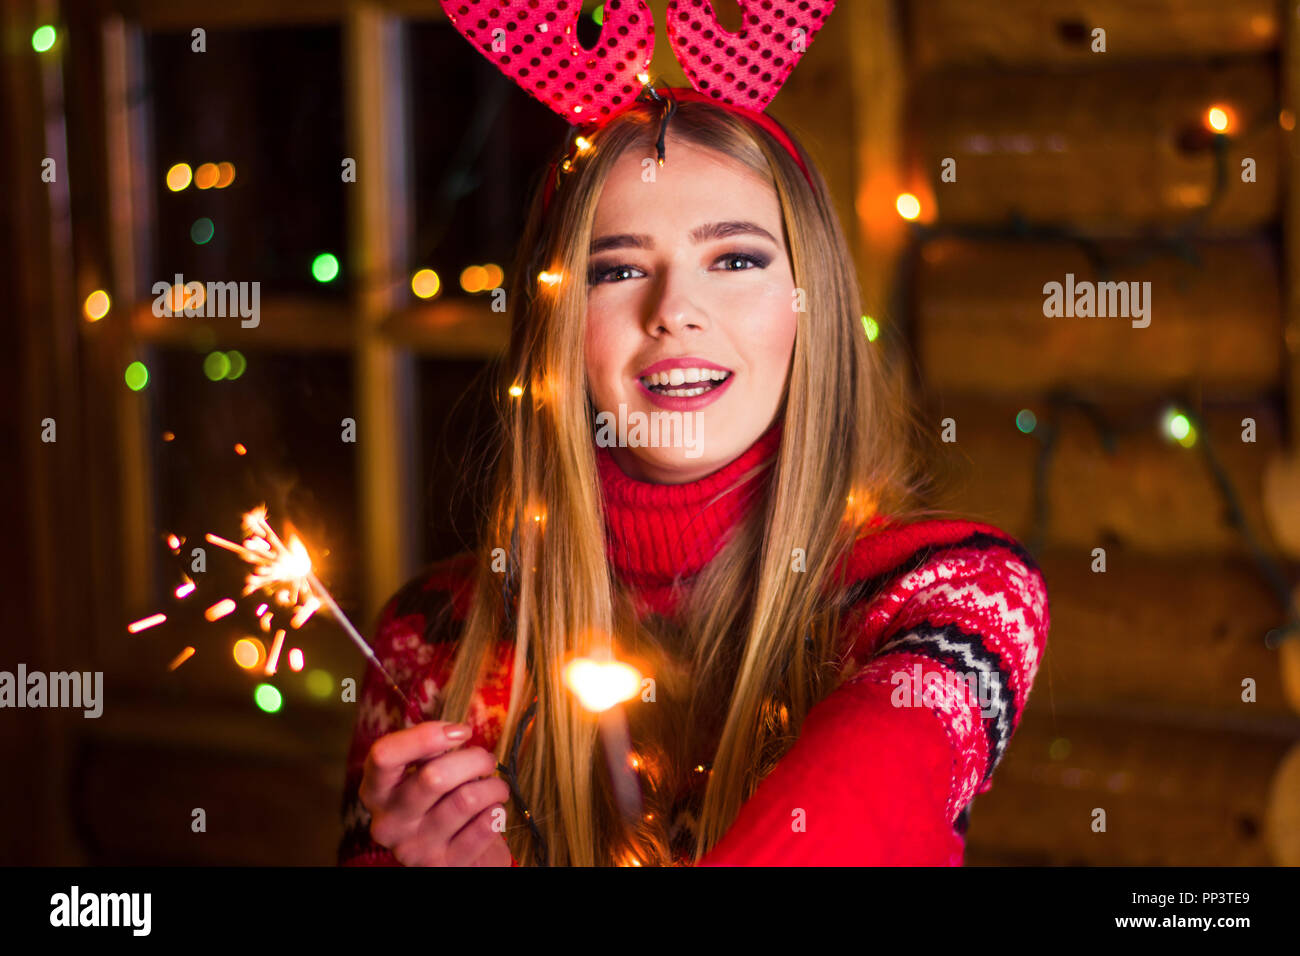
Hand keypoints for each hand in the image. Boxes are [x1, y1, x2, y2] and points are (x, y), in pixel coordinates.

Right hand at [360, 720, 512, 865]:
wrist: (456, 858)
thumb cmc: (441, 802)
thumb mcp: (424, 775)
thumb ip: (430, 752)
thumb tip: (455, 732)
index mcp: (376, 792)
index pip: (384, 755)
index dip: (425, 735)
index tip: (460, 731)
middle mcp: (388, 823)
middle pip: (433, 777)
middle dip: (473, 759)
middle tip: (487, 760)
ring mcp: (414, 849)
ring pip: (466, 800)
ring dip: (493, 786)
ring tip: (496, 787)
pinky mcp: (444, 865)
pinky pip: (483, 827)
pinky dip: (496, 812)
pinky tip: (493, 811)